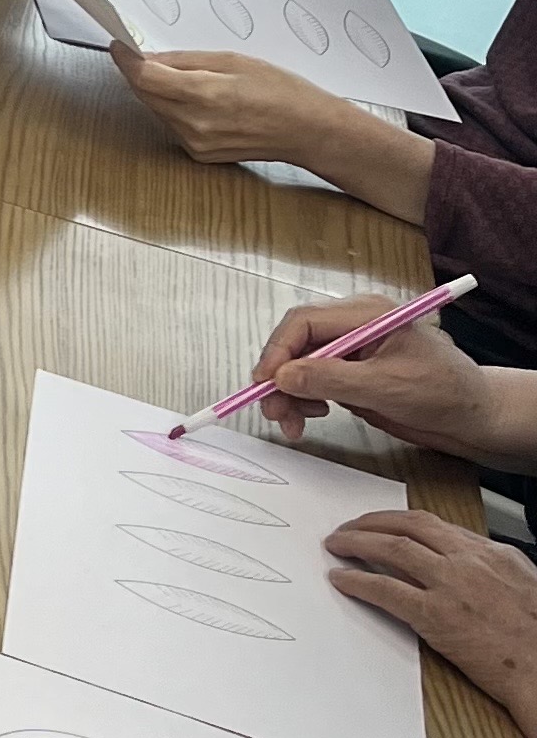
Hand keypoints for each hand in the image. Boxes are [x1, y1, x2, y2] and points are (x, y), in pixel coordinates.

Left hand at [111, 48, 435, 217]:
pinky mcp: (196, 154)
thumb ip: (185, 60)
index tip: (118, 46)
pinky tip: (198, 100)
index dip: (126, 60)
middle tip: (145, 54)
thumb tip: (148, 57)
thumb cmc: (280, 90)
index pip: (145, 77)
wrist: (306, 130)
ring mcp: (193, 142)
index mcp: (204, 95)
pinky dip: (173, 108)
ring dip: (159, 91)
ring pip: (156, 109)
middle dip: (141, 73)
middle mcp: (193, 124)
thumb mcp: (234, 61)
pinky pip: (171, 124)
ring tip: (188, 77)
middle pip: (145, 94)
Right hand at [252, 295, 497, 452]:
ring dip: (289, 394)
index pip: (304, 322)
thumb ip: (331, 379)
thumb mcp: (385, 386)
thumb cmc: (444, 393)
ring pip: (298, 365)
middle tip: (275, 413)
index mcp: (367, 314)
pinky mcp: (349, 371)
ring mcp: (351, 349)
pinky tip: (313, 415)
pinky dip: (302, 399)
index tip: (264, 384)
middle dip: (280, 378)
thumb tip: (281, 376)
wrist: (472, 417)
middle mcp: (354, 326)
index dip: (277, 352)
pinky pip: (311, 380)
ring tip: (295, 423)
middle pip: (296, 343)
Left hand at [324, 511, 536, 726]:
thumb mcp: (521, 581)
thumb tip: (461, 559)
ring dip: (356, 542)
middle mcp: (468, 561)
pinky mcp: (435, 615)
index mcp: (491, 552)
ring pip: (392, 548)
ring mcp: (450, 586)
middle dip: (371, 522)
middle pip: (408, 526)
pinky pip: (384, 590)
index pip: (433, 524)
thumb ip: (487, 566)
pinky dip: (356, 581)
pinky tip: (341, 579)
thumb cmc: (536, 631)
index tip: (380, 524)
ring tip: (337, 545)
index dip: (398, 521)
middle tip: (348, 527)